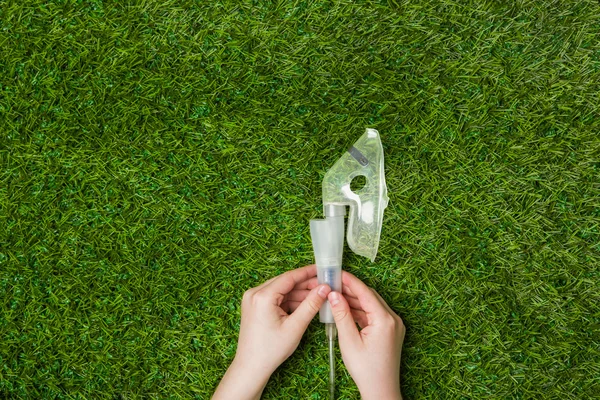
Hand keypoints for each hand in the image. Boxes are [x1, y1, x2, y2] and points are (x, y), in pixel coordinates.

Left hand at [213, 264, 330, 399]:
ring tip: (318, 296)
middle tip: (324, 285)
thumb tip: (324, 288)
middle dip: (305, 284)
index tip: (322, 270)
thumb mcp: (295, 326)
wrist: (251, 367)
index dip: (307, 273)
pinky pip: (275, 297)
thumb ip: (311, 304)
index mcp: (262, 296)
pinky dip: (289, 300)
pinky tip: (304, 304)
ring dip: (298, 293)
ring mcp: (252, 299)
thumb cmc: (271, 350)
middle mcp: (254, 293)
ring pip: (281, 290)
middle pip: (285, 282)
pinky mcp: (254, 306)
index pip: (289, 277)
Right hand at [328, 271, 404, 399]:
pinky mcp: (391, 332)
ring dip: (355, 300)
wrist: (381, 391)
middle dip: (351, 289)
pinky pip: (374, 315)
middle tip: (333, 283)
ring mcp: (394, 325)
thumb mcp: (349, 340)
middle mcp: (393, 319)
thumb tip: (334, 294)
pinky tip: (347, 309)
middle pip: (370, 296)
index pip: (365, 292)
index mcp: (385, 320)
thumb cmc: (366, 370)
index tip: (337, 273)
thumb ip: (342, 315)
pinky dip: (361, 311)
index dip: (350, 281)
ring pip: (372, 305)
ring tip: (337, 295)